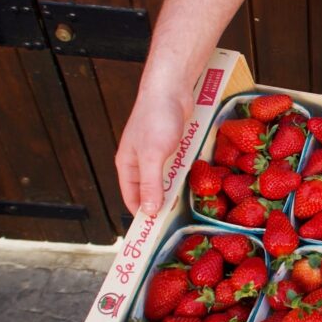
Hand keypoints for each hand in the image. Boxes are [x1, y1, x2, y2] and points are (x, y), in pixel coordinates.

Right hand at [115, 86, 191, 215]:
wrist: (170, 88)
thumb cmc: (156, 119)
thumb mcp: (153, 156)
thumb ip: (151, 184)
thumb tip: (149, 212)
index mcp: (127, 165)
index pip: (131, 199)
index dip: (141, 216)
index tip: (155, 232)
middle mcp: (139, 161)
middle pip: (148, 192)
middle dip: (159, 206)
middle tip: (174, 223)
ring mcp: (155, 154)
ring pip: (163, 180)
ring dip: (172, 192)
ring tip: (185, 208)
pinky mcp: (171, 146)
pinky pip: (175, 167)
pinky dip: (183, 176)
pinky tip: (194, 184)